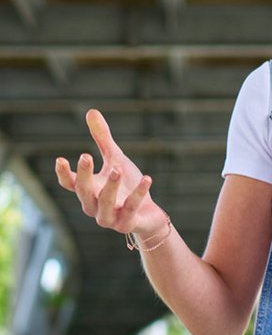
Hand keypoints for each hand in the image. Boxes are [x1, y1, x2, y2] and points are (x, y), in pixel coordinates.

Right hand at [55, 109, 164, 239]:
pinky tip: (147, 178)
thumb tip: (91, 111)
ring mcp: (109, 217)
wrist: (147, 214)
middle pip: (84, 192)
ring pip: (105, 204)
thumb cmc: (127, 185)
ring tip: (117, 168)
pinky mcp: (127, 223)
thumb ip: (102, 139)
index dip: (64, 173)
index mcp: (88, 191)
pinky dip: (138, 193)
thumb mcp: (115, 158)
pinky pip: (131, 208)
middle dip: (84, 175)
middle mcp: (94, 206)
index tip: (60, 159)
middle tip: (85, 155)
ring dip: (110, 187)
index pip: (70, 184)